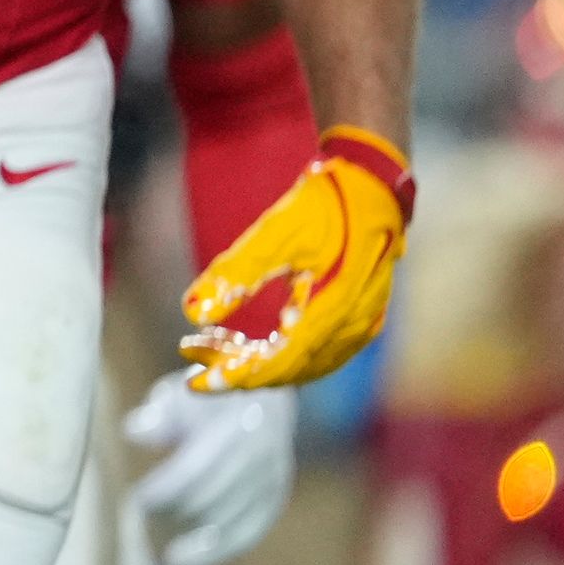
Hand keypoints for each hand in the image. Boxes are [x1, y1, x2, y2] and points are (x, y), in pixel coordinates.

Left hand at [125, 369, 298, 564]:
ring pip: (230, 521)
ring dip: (190, 535)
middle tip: (137, 521)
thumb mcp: (179, 393)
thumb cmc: (206, 395)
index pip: (198, 470)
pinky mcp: (274, 498)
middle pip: (213, 499)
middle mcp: (262, 456)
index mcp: (237, 425)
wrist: (260, 392)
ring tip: (153, 543)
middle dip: (174, 513)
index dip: (167, 490)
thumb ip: (158, 415)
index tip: (137, 500)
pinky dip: (214, 551)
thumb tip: (134, 434)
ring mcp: (273, 479)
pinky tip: (182, 562)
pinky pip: (246, 533)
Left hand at [179, 127, 411, 389]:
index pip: (279, 364)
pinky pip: (317, 352)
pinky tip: (250, 343)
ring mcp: (361, 326)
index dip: (235, 376)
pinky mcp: (361, 318)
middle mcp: (353, 328)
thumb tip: (193, 314)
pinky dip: (280, 352)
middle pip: (288, 369)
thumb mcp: (275, 234)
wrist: (371, 184)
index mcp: (335, 311)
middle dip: (236, 368)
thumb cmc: (325, 206)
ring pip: (301, 364)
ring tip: (211, 345)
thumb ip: (235, 275)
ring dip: (255, 360)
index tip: (194, 380)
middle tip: (192, 355)